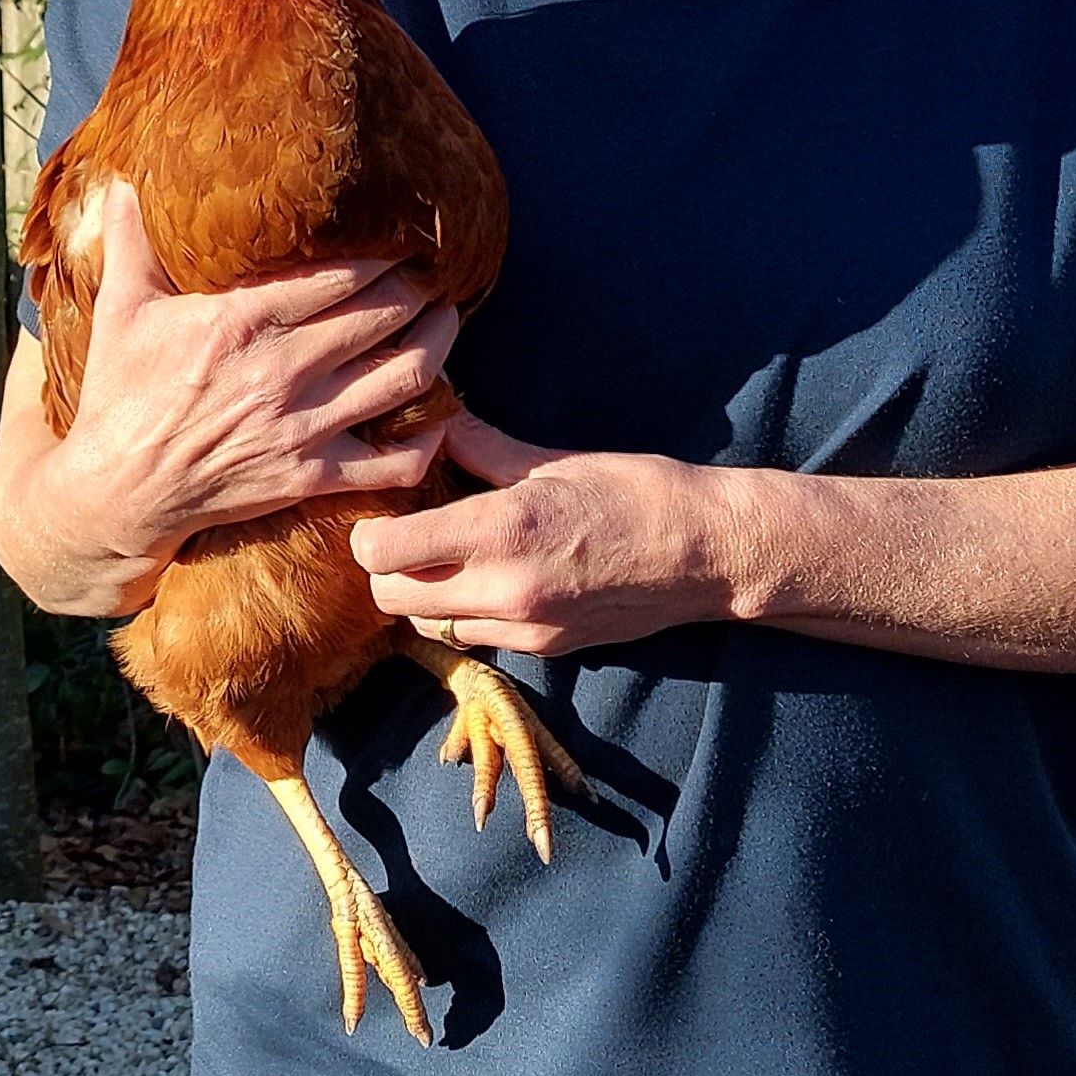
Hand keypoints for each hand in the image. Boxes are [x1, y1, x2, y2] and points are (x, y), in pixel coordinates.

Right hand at [39, 180, 458, 569]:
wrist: (117, 492)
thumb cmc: (121, 396)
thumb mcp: (119, 310)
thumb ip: (131, 242)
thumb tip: (123, 181)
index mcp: (242, 321)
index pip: (341, 273)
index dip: (385, 251)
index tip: (403, 235)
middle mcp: (281, 371)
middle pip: (386, 314)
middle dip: (419, 287)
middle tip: (431, 271)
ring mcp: (302, 428)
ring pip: (406, 377)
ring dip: (440, 343)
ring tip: (446, 320)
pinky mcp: (310, 478)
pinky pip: (395, 462)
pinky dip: (428, 438)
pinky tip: (437, 416)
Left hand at [349, 414, 754, 653]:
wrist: (707, 553)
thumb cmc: (639, 492)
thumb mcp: (555, 461)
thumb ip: (483, 449)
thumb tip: (436, 424)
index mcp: (501, 529)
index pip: (384, 551)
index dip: (367, 535)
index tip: (380, 515)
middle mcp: (503, 588)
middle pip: (391, 598)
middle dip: (386, 568)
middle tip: (409, 534)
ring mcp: (523, 628)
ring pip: (427, 624)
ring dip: (423, 595)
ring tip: (448, 558)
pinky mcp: (543, 650)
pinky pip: (474, 638)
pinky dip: (465, 614)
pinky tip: (489, 580)